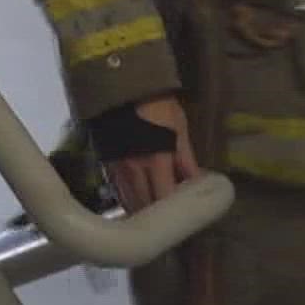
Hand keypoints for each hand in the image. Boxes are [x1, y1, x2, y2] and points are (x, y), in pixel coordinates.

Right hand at [103, 96, 201, 213]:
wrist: (121, 86)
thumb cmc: (157, 104)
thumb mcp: (179, 127)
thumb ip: (187, 159)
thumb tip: (199, 182)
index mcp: (157, 161)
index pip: (165, 199)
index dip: (174, 214)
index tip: (184, 216)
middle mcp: (135, 170)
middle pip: (145, 207)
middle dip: (157, 218)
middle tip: (170, 218)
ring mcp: (117, 169)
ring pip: (129, 203)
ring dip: (141, 211)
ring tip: (154, 214)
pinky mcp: (105, 165)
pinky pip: (117, 192)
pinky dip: (128, 200)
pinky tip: (137, 199)